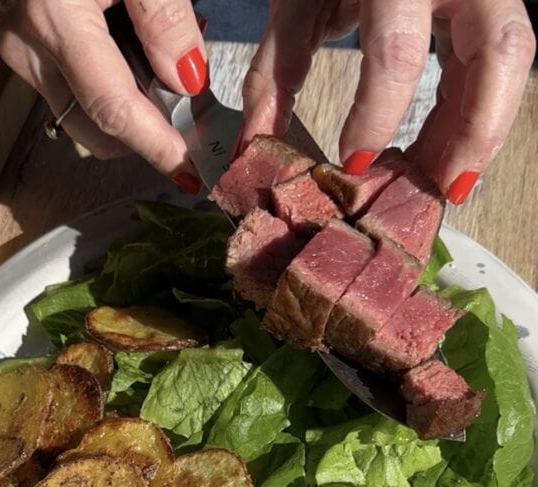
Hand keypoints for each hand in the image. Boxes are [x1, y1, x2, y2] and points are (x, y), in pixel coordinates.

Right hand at [0, 0, 206, 190]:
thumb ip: (164, 18)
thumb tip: (188, 83)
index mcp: (54, 20)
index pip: (112, 109)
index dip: (156, 146)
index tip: (192, 172)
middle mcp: (28, 48)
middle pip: (97, 127)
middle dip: (146, 131)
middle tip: (191, 109)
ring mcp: (22, 52)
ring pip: (85, 116)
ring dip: (130, 109)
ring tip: (161, 64)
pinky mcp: (26, 50)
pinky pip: (74, 91)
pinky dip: (113, 85)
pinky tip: (134, 52)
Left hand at [240, 0, 535, 202]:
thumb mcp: (299, 5)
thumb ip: (276, 71)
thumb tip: (252, 145)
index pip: (398, 49)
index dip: (377, 114)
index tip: (353, 162)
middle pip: (496, 52)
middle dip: (471, 132)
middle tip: (438, 191)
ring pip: (512, 62)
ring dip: (482, 132)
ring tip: (443, 185)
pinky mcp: (489, 7)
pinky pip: (498, 66)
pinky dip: (474, 116)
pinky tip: (443, 156)